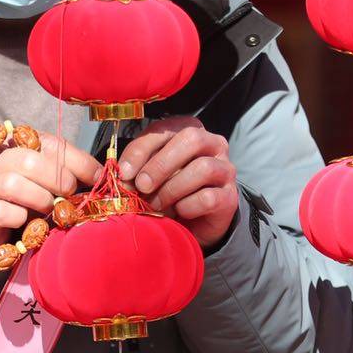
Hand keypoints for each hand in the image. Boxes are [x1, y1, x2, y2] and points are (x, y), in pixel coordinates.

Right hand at [0, 134, 100, 249]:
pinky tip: (25, 221)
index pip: (52, 145)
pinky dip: (18, 218)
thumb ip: (69, 171)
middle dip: (59, 181)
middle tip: (70, 196)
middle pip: (31, 162)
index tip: (98, 177)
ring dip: (40, 200)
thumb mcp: (48, 178)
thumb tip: (101, 176)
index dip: (79, 162)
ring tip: (49, 209)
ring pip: (14, 184)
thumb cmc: (25, 196)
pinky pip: (0, 211)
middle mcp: (0, 159)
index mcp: (20, 144)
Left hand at [117, 117, 238, 247]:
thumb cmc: (168, 192)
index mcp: (189, 130)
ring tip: (156, 204)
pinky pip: (209, 197)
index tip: (124, 173)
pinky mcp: (230, 196)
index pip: (165, 129)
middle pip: (191, 139)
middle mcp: (213, 144)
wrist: (193, 223)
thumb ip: (137, 171)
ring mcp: (225, 169)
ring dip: (172, 189)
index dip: (141, 150)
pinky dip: (188, 206)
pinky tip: (179, 211)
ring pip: (202, 168)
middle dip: (160, 164)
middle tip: (142, 186)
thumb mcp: (149, 177)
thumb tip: (123, 178)